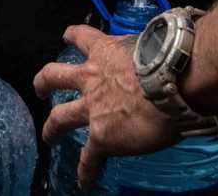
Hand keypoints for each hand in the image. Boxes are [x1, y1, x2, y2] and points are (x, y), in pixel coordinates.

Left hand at [34, 25, 180, 189]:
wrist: (172, 82)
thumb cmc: (171, 59)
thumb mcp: (155, 45)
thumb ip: (154, 52)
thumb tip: (177, 55)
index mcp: (106, 51)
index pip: (83, 37)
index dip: (73, 36)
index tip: (67, 36)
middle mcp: (92, 78)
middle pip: (55, 75)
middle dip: (44, 82)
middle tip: (39, 88)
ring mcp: (93, 108)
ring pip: (59, 117)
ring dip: (52, 128)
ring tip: (48, 136)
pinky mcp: (102, 136)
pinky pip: (90, 158)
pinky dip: (86, 171)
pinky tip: (85, 181)